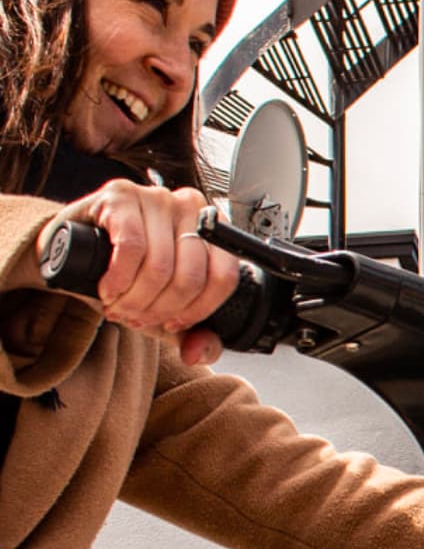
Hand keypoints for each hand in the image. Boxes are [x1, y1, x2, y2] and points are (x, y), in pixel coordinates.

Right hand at [38, 181, 239, 365]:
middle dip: (159, 310)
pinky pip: (131, 248)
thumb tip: (197, 353)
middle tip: (136, 317)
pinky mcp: (122, 195)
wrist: (73, 247)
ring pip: (159, 266)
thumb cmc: (127, 273)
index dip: (196, 311)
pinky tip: (109, 289)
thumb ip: (192, 335)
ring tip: (120, 306)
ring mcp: (157, 197)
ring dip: (135, 299)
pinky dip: (119, 280)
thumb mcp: (165, 307)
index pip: (224, 278)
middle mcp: (192, 206)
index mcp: (214, 230)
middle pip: (189, 277)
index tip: (172, 323)